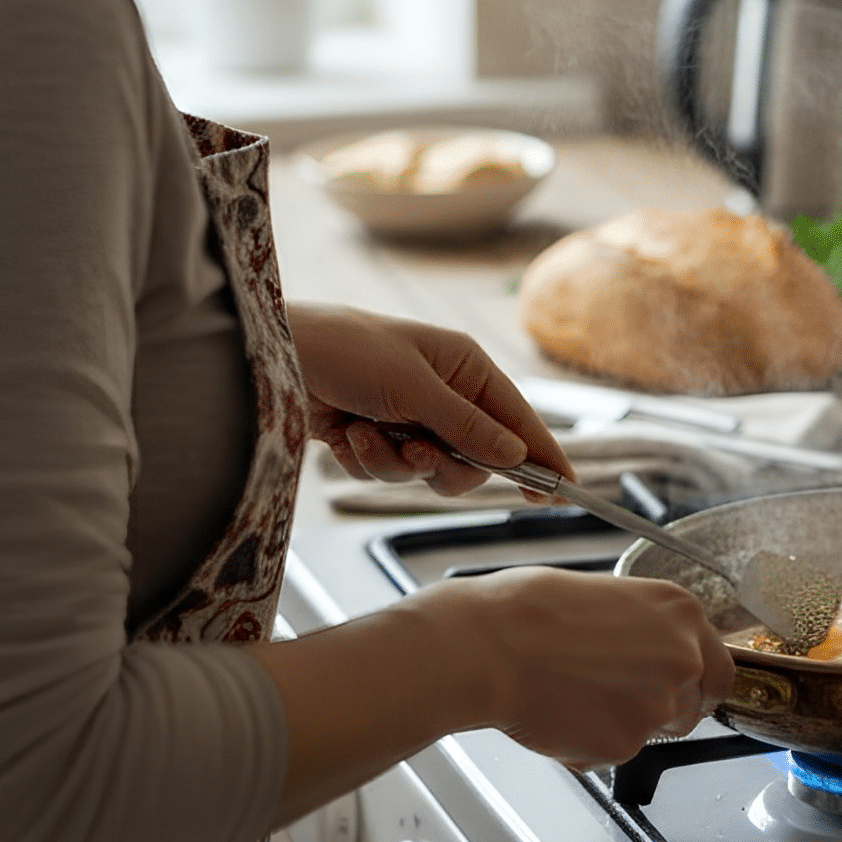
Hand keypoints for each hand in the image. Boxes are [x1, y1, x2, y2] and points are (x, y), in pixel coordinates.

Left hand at [287, 303, 571, 494]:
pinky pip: (391, 472)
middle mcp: (444, 394)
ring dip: (395, 461)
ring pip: (430, 471)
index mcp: (464, 367)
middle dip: (444, 464)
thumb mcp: (413, 388)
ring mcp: (410, 418)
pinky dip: (368, 460)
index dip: (542, 455)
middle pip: (475, 458)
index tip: (566, 491)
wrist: (275, 357)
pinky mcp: (377, 437)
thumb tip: (517, 454)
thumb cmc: (346, 350)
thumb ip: (467, 426)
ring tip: (366, 434)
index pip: (518, 418)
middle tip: (418, 454)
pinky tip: (344, 434)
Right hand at [414, 567, 736, 768]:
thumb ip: (647, 630)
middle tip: (619, 698)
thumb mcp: (609, 597)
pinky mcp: (626, 745)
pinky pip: (616, 753)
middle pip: (696, 706)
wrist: (493, 644)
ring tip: (576, 697)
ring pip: (656, 732)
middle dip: (665, 709)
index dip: (696, 683)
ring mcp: (658, 705)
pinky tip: (560, 715)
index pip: (720, 667)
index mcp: (682, 613)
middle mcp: (684, 658)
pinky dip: (592, 744)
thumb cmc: (532, 610)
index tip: (681, 690)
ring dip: (627, 725)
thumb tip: (649, 653)